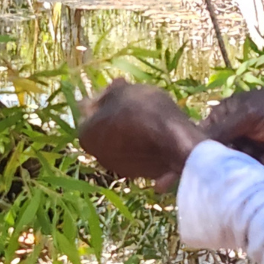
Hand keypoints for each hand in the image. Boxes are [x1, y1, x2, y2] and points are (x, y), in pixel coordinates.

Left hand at [78, 79, 203, 188]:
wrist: (176, 140)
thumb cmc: (143, 111)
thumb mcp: (122, 92)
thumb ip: (106, 94)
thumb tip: (97, 96)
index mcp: (87, 136)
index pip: (88, 113)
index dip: (104, 98)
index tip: (120, 89)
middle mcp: (99, 156)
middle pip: (105, 130)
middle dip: (117, 116)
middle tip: (135, 101)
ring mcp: (121, 167)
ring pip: (123, 142)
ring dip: (132, 130)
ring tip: (151, 114)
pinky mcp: (143, 173)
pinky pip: (141, 152)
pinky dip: (146, 143)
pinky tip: (160, 131)